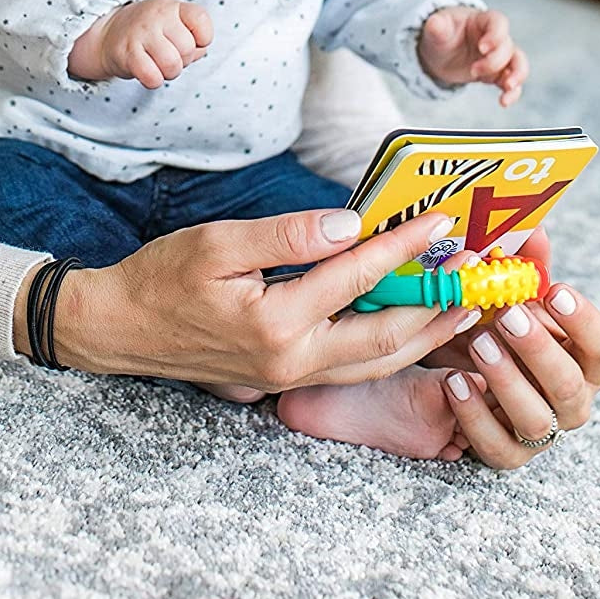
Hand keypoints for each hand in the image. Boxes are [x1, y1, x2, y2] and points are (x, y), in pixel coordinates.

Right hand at [30, 210, 490, 389]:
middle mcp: (292, 360)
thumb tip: (348, 224)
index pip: (358, 277)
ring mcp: (292, 377)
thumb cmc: (161, 278)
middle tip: (480, 271)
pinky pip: (357, 368)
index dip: (404, 245)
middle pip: (389, 336)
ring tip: (467, 302)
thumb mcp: (216, 243)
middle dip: (439, 300)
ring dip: (428, 332)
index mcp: (275, 323)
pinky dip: (396, 347)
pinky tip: (415, 325)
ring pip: (380, 362)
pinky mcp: (288, 379)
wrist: (120, 329)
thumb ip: (285, 235)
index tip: (441, 219)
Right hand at [68, 0, 213, 87]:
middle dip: (184, 60)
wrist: (110, 34)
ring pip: (172, 64)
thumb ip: (195, 39)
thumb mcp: (175, 25)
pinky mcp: (126, 54)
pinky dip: (154, 81)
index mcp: (172, 7)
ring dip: (170, 72)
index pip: (200, 19)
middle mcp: (156, 16)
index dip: (204, 38)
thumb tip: (199, 51)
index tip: (193, 41)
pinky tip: (148, 72)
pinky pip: (152, 77)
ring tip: (160, 65)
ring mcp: (140, 34)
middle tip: (171, 56)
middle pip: (187, 49)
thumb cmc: (152, 33)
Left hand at [418, 6, 528, 105]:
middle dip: (493, 61)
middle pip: (507, 46)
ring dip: (517, 75)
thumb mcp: (436, 29)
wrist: (440, 53)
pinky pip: (512, 82)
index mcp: (482, 21)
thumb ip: (437, 26)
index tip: (482, 48)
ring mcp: (499, 56)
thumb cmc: (441, 34)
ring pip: (519, 63)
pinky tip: (504, 101)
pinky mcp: (497, 74)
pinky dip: (512, 92)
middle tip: (473, 71)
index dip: (496, 35)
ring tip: (507, 87)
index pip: (499, 22)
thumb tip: (435, 23)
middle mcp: (496, 38)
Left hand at [440, 279, 599, 469]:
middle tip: (508, 315)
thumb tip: (532, 230)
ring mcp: (541, 432)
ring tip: (479, 343)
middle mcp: (571, 401)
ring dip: (506, 380)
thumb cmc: (505, 333)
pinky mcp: (507, 453)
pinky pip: (495, 445)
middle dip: (538, 349)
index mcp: (584, 362)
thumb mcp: (515, 300)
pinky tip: (453, 380)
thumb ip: (526, 269)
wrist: (471, 374)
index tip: (555, 291)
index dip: (583, 321)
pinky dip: (473, 414)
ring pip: (536, 419)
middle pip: (569, 385)